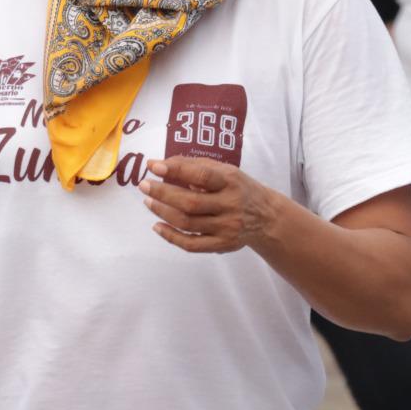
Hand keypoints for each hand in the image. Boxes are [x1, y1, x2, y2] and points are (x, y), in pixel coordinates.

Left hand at [140, 158, 279, 253]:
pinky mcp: (222, 244)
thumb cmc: (237, 188)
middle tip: (144, 186)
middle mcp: (230, 205)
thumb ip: (194, 166)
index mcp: (230, 181)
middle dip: (162, 193)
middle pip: (190, 203)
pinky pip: (192, 244)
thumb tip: (158, 165)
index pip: (202, 176)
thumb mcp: (224, 170)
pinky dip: (171, 237)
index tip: (154, 167)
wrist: (266, 217)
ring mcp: (227, 227)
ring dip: (163, 212)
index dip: (176, 171)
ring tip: (148, 202)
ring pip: (188, 223)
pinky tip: (157, 226)